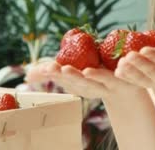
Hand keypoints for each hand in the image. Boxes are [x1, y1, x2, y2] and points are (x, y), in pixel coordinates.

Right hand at [25, 60, 141, 99]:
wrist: (126, 88)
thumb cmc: (95, 77)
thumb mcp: (73, 72)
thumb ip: (52, 72)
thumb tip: (28, 75)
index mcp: (75, 83)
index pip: (60, 77)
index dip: (51, 74)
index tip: (45, 68)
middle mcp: (87, 87)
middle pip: (75, 82)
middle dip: (67, 76)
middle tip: (58, 69)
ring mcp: (103, 85)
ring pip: (93, 82)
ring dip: (84, 77)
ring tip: (78, 71)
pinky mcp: (119, 81)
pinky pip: (112, 77)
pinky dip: (106, 74)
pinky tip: (101, 69)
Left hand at [114, 46, 154, 88]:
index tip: (144, 50)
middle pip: (152, 70)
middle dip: (140, 63)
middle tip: (129, 56)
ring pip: (142, 79)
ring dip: (130, 72)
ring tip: (121, 64)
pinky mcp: (145, 84)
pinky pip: (135, 82)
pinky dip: (126, 77)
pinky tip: (117, 72)